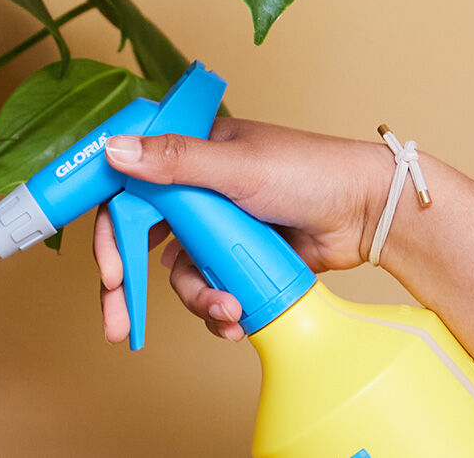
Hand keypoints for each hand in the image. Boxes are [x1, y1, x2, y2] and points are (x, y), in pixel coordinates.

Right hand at [93, 118, 390, 342]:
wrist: (364, 212)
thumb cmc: (309, 172)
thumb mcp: (238, 165)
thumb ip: (176, 161)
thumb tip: (115, 150)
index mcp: (191, 157)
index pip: (131, 192)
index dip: (112, 233)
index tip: (109, 270)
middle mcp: (197, 194)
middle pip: (142, 243)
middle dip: (127, 287)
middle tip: (117, 323)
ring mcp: (218, 230)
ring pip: (180, 275)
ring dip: (197, 300)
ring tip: (228, 310)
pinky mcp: (239, 259)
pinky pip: (212, 290)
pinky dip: (220, 308)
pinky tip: (237, 317)